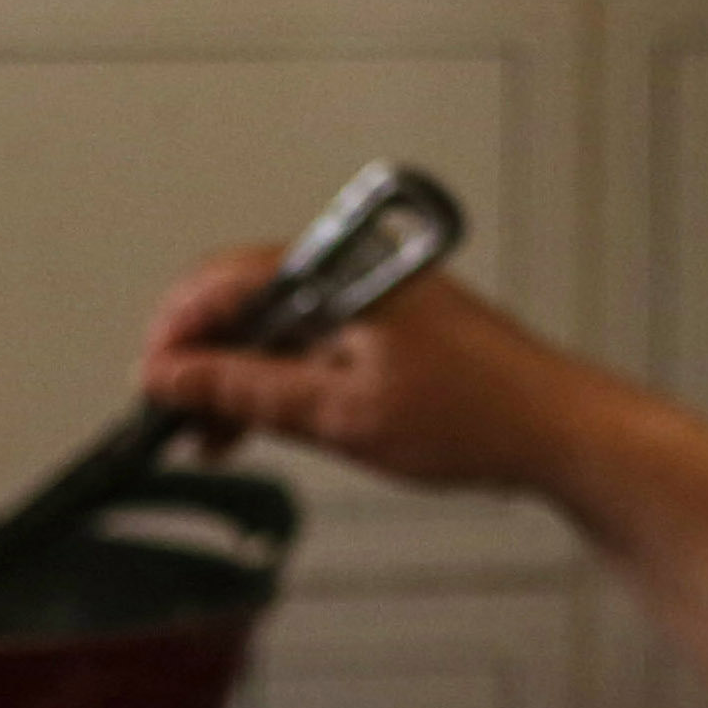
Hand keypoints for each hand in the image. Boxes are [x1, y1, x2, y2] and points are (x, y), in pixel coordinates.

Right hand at [139, 251, 601, 500]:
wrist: (558, 431)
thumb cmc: (470, 418)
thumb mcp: (338, 412)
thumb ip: (245, 389)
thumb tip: (172, 376)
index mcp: (339, 272)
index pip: (226, 281)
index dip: (176, 332)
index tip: (150, 382)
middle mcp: (354, 270)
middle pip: (248, 300)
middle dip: (203, 359)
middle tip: (176, 420)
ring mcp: (374, 296)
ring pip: (279, 325)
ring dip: (240, 376)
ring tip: (216, 436)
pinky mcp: (393, 326)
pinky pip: (315, 340)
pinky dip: (283, 378)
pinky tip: (266, 422)